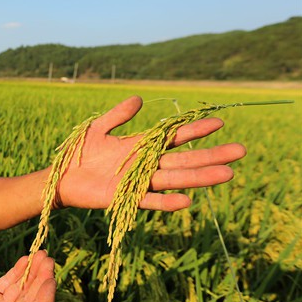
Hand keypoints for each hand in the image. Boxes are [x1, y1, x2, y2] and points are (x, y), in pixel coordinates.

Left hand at [57, 96, 246, 210]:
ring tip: (227, 174)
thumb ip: (118, 115)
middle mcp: (144, 165)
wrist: (60, 178)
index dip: (195, 130)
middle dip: (210, 155)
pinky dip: (166, 202)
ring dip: (199, 178)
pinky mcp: (124, 198)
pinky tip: (187, 201)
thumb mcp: (98, 128)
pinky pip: (150, 201)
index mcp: (140, 147)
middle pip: (183, 159)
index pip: (174, 137)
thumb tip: (139, 98)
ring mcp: (137, 182)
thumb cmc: (77, 153)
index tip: (219, 123)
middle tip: (240, 150)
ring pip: (174, 179)